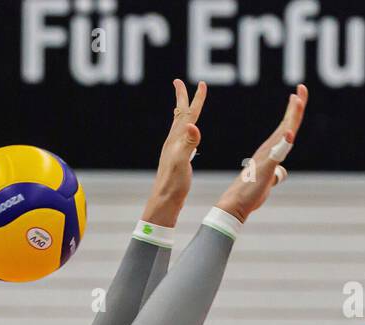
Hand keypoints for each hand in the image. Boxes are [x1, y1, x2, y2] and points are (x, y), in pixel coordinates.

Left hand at [142, 79, 206, 224]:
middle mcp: (173, 143)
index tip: (201, 84)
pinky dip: (185, 131)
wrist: (163, 202)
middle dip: (181, 98)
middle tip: (178, 82)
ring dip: (183, 113)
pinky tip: (186, 136)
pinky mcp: (175, 160)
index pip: (188, 114)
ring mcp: (173, 151)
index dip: (196, 99)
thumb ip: (188, 143)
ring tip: (184, 105)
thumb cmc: (173, 184)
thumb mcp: (182, 162)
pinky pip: (181, 139)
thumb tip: (191, 124)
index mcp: (176, 140)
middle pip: (180, 115)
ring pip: (179, 126)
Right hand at [216, 85, 307, 222]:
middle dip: (296, 106)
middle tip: (301, 87)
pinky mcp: (264, 168)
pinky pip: (276, 154)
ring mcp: (266, 158)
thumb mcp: (267, 180)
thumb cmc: (250, 193)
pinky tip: (290, 134)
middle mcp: (268, 150)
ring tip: (297, 101)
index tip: (298, 94)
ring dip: (291, 117)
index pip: (287, 127)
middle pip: (287, 125)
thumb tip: (282, 173)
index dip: (294, 111)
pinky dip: (283, 143)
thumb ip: (276, 174)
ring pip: (282, 134)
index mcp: (270, 150)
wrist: (234, 204)